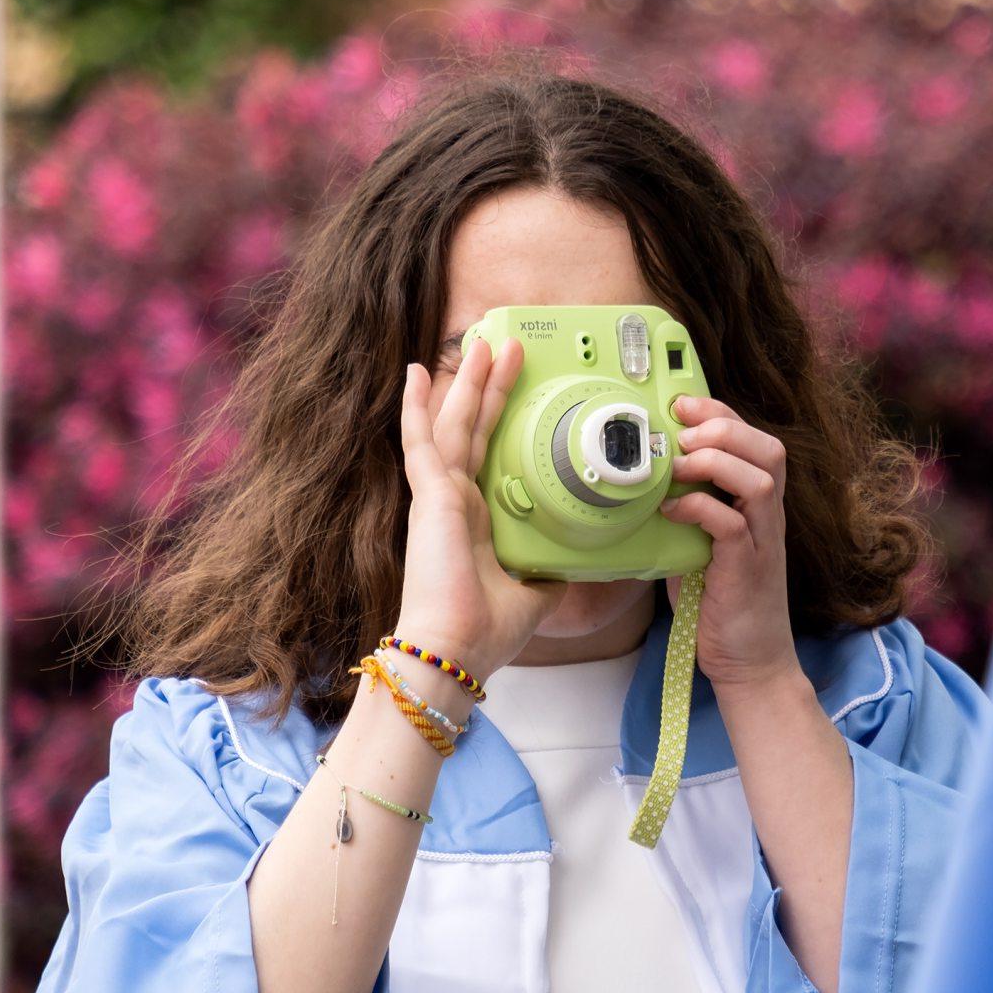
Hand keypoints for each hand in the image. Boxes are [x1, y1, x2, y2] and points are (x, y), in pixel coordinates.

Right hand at [393, 340, 565, 679]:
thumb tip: (573, 560)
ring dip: (468, 382)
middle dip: (489, 386)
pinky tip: (419, 372)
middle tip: (503, 345)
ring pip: (455, 424)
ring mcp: (440, 496)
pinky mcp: (430, 497)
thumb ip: (549, 569)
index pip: (488, 455)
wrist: (455, 650)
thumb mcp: (535, 591)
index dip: (498, 419)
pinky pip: (422, 441)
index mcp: (477, 520)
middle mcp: (456, 502)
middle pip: (474, 428)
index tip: (509, 387)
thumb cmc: (486, 631)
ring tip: (481, 342)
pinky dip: (418, 407)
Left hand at [663, 395, 803, 688]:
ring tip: (680, 465)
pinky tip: (672, 512)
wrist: (750, 663)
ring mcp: (764, 543)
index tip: (682, 405)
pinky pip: (733, 525)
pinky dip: (700, 509)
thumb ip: (686, 514)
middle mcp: (769, 519)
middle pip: (769, 449)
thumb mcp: (701, 547)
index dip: (722, 414)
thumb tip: (642, 485)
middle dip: (724, 426)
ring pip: (761, 479)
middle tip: (683, 431)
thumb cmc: (722, 605)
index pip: (755, 442)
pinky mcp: (749, 570)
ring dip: (716, 462)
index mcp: (759, 507)